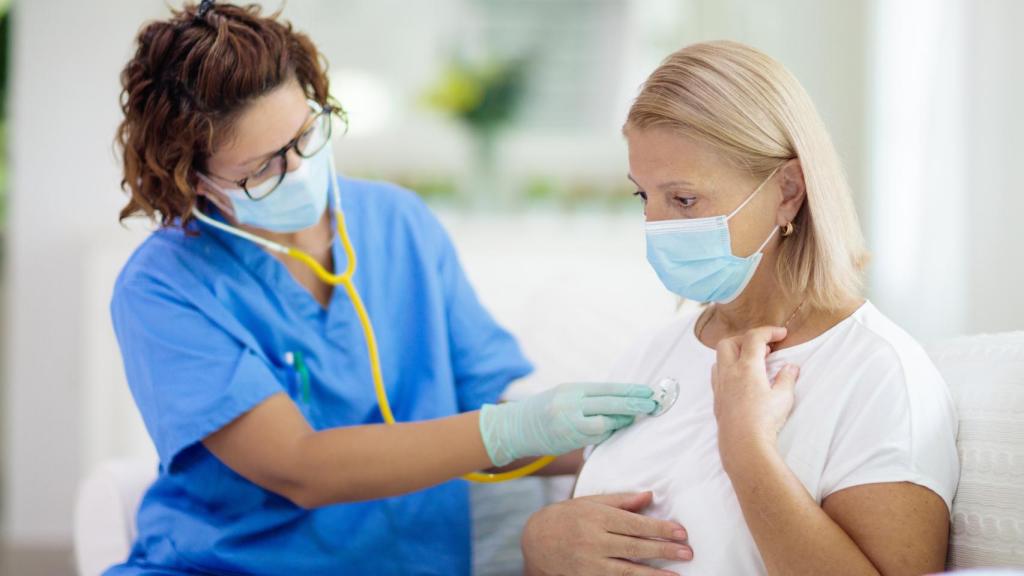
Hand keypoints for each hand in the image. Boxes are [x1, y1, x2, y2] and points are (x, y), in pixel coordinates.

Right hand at [479, 383, 655, 465]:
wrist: (515, 428)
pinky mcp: (568, 439)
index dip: (629, 390)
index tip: (647, 391)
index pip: (606, 388)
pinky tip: (613, 428)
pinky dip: (607, 431)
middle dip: (633, 404)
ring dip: (622, 420)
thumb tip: (619, 401)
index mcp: (571, 389)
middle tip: (652, 404)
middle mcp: (570, 403)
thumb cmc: (544, 411)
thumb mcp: (563, 396)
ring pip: (605, 421)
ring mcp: (568, 422)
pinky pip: (595, 436)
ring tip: (635, 417)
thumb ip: (588, 398)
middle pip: (610, 403)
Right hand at [522, 492, 690, 575]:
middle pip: (634, 547)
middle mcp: (593, 541)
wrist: (536, 541)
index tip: (681, 532)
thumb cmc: (567, 516)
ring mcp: (590, 563)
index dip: (659, 528)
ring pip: (627, 571)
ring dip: (654, 574)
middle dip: (663, 550)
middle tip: (688, 552)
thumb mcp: (590, 502)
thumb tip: (650, 496)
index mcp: (596, 517)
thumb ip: (621, 500)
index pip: (634, 524)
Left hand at [711, 326, 799, 469]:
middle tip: (763, 346)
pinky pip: (716, 375)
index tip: (781, 333)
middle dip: (745, 339)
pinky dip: (727, 368)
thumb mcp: (783, 398)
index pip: (753, 338)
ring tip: (752, 362)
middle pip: (728, 342)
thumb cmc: (765, 421)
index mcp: (746, 368)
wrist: (743, 445)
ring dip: (734, 353)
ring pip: (719, 358)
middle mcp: (729, 373)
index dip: (768, 331)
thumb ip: (786, 378)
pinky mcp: (717, 399)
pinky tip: (739, 379)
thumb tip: (790, 367)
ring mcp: (720, 386)